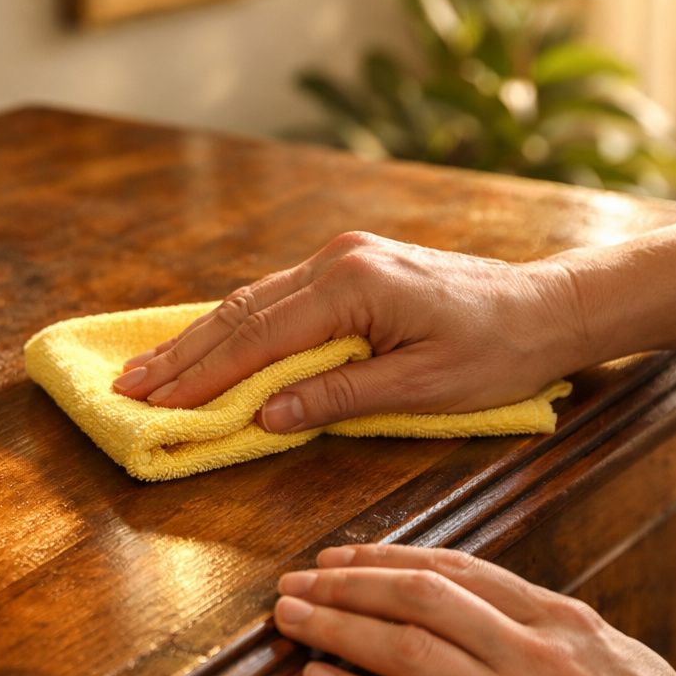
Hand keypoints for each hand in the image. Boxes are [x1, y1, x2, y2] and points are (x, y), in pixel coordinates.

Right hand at [110, 232, 586, 430]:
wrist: (548, 307)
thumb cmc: (498, 352)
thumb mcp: (423, 387)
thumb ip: (339, 397)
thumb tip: (264, 417)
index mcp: (354, 286)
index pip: (259, 338)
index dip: (202, 375)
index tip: (154, 403)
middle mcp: (337, 261)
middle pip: (241, 313)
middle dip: (182, 355)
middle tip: (127, 387)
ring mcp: (342, 258)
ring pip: (251, 301)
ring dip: (199, 339)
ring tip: (149, 370)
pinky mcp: (350, 267)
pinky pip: (276, 298)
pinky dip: (234, 327)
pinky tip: (204, 345)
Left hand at [273, 544, 675, 675]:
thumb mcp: (615, 655)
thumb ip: (549, 627)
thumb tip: (489, 606)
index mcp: (562, 620)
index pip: (457, 571)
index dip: (389, 558)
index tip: (345, 556)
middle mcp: (534, 653)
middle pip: (420, 597)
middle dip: (348, 583)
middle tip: (298, 578)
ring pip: (406, 650)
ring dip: (337, 627)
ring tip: (291, 617)